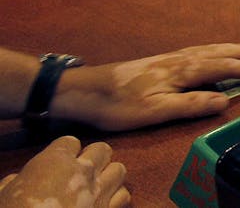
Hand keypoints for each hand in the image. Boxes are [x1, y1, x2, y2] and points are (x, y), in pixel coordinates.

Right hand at [0, 136, 128, 207]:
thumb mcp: (3, 196)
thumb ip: (14, 183)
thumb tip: (15, 180)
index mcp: (54, 162)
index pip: (69, 142)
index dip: (64, 152)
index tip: (58, 163)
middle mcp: (82, 172)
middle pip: (102, 149)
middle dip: (93, 158)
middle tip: (81, 172)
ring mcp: (100, 191)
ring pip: (119, 169)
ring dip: (109, 176)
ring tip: (96, 186)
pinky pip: (123, 196)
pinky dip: (116, 198)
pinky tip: (104, 204)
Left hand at [50, 44, 239, 131]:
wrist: (85, 90)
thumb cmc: (119, 103)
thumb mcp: (155, 110)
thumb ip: (191, 104)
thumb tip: (224, 101)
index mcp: (184, 69)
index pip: (224, 67)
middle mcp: (182, 58)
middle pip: (221, 52)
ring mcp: (172, 57)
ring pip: (210, 49)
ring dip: (232, 49)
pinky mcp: (164, 61)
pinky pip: (200, 51)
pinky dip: (216, 50)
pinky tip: (214, 54)